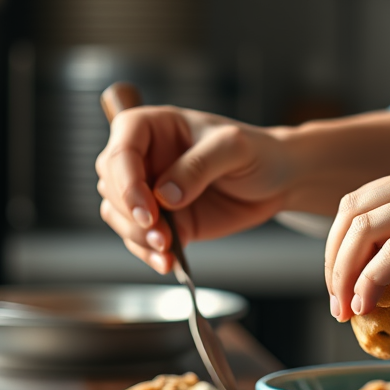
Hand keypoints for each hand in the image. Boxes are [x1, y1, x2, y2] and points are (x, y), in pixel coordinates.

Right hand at [96, 106, 292, 273]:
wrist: (279, 179)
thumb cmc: (257, 151)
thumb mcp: (234, 148)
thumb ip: (199, 166)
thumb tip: (165, 194)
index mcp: (152, 127)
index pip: (121, 150)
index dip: (125, 181)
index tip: (147, 210)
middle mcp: (144, 157)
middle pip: (111, 185)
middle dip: (130, 214)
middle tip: (160, 234)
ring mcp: (150, 190)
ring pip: (118, 215)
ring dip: (136, 236)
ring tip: (167, 249)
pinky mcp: (163, 220)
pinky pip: (140, 238)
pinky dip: (148, 253)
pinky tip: (167, 262)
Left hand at [323, 151, 389, 339]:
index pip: (362, 199)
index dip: (339, 241)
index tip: (340, 279)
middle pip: (353, 212)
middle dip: (334, 259)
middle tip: (336, 300)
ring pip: (365, 230)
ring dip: (345, 274)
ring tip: (346, 310)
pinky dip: (371, 283)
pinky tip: (368, 307)